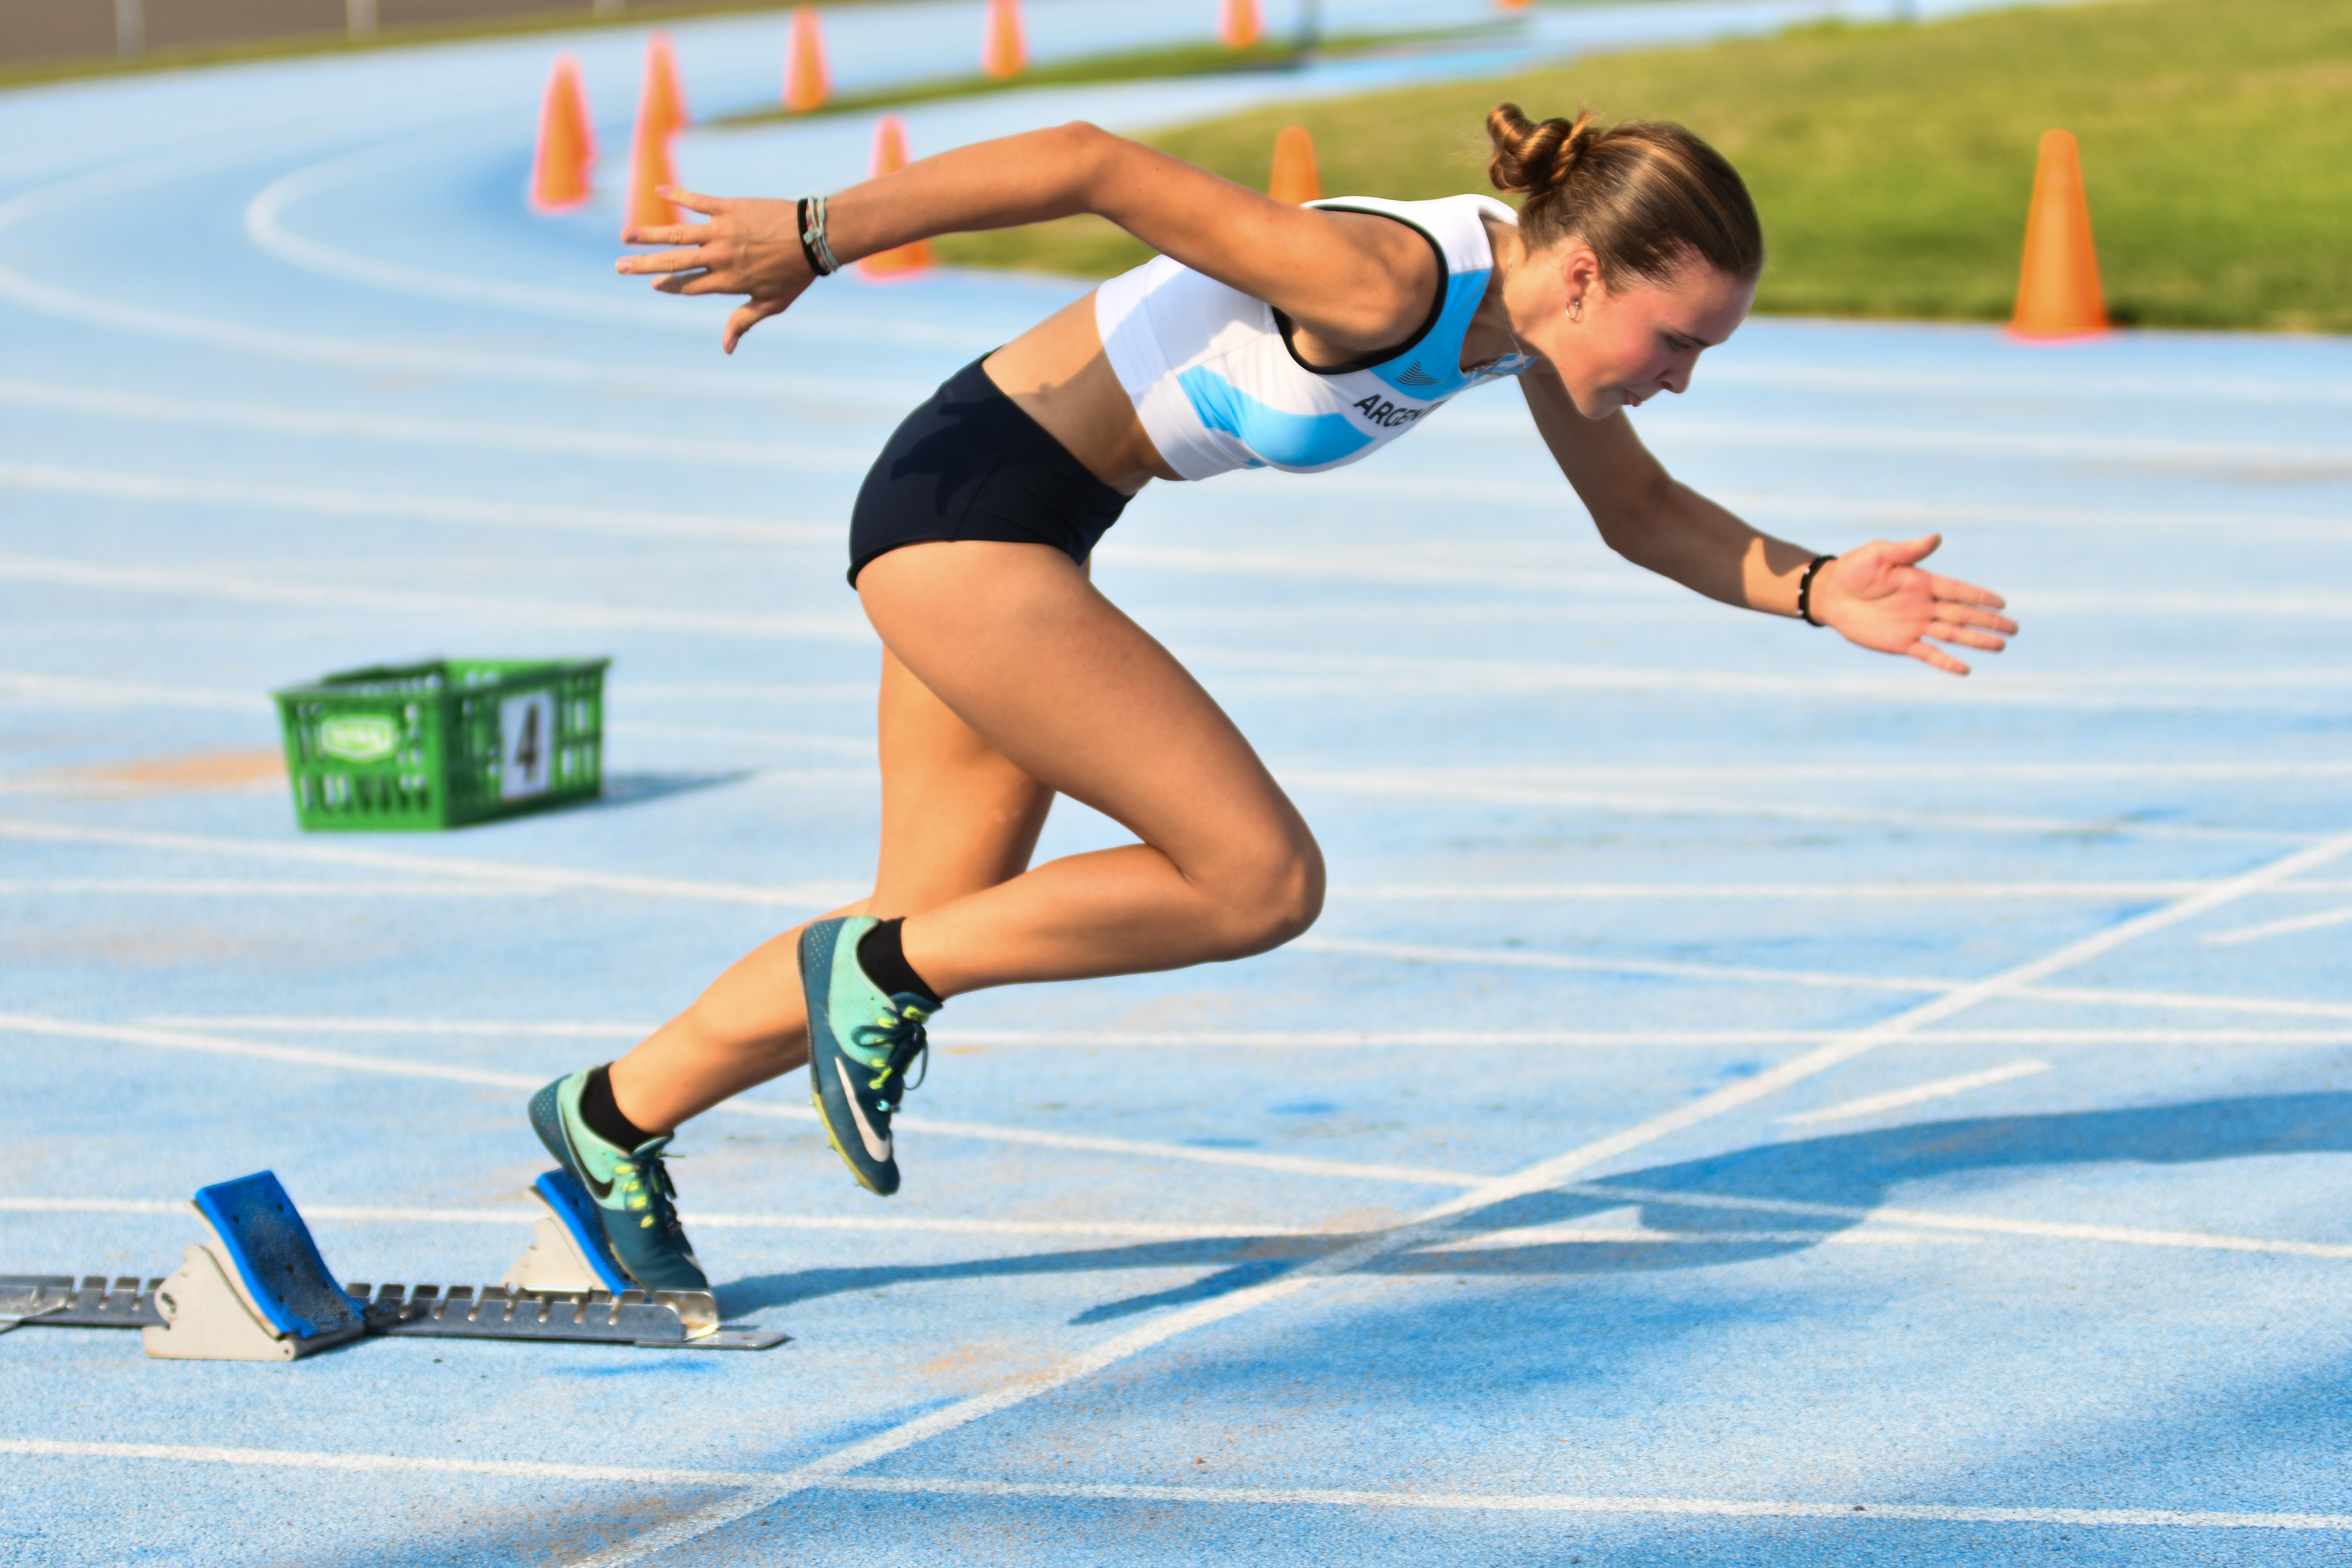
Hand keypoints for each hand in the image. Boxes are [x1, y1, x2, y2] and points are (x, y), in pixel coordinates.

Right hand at [616, 187, 811, 352]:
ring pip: (677, 234)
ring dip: (649, 234)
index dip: (668, 285)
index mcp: (726, 282)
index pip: (688, 286)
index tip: (652, 283)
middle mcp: (718, 257)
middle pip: (673, 263)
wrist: (813, 237)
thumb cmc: (794, 274)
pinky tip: (657, 190)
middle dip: (644, 264)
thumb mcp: (772, 304)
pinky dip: (677, 195)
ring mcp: (721, 231)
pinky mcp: (728, 207)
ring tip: (625, 235)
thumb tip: (726, 349)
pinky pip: (697, 200)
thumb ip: (743, 322)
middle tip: (620, 265)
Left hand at [1812, 534, 2015, 676]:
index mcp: (1923, 582)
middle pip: (1963, 614)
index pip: (1958, 590)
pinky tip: (1965, 670)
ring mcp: (1915, 625)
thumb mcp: (1879, 554)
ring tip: (2000, 646)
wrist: (1831, 593)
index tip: (2002, 602)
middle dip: (1988, 621)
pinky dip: (1946, 662)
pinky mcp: (1901, 643)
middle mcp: (1924, 605)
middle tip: (2014, 628)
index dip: (1980, 596)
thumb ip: (1908, 550)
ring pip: (1953, 634)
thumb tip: (1937, 537)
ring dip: (1975, 641)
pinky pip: (1928, 654)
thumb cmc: (1855, 569)